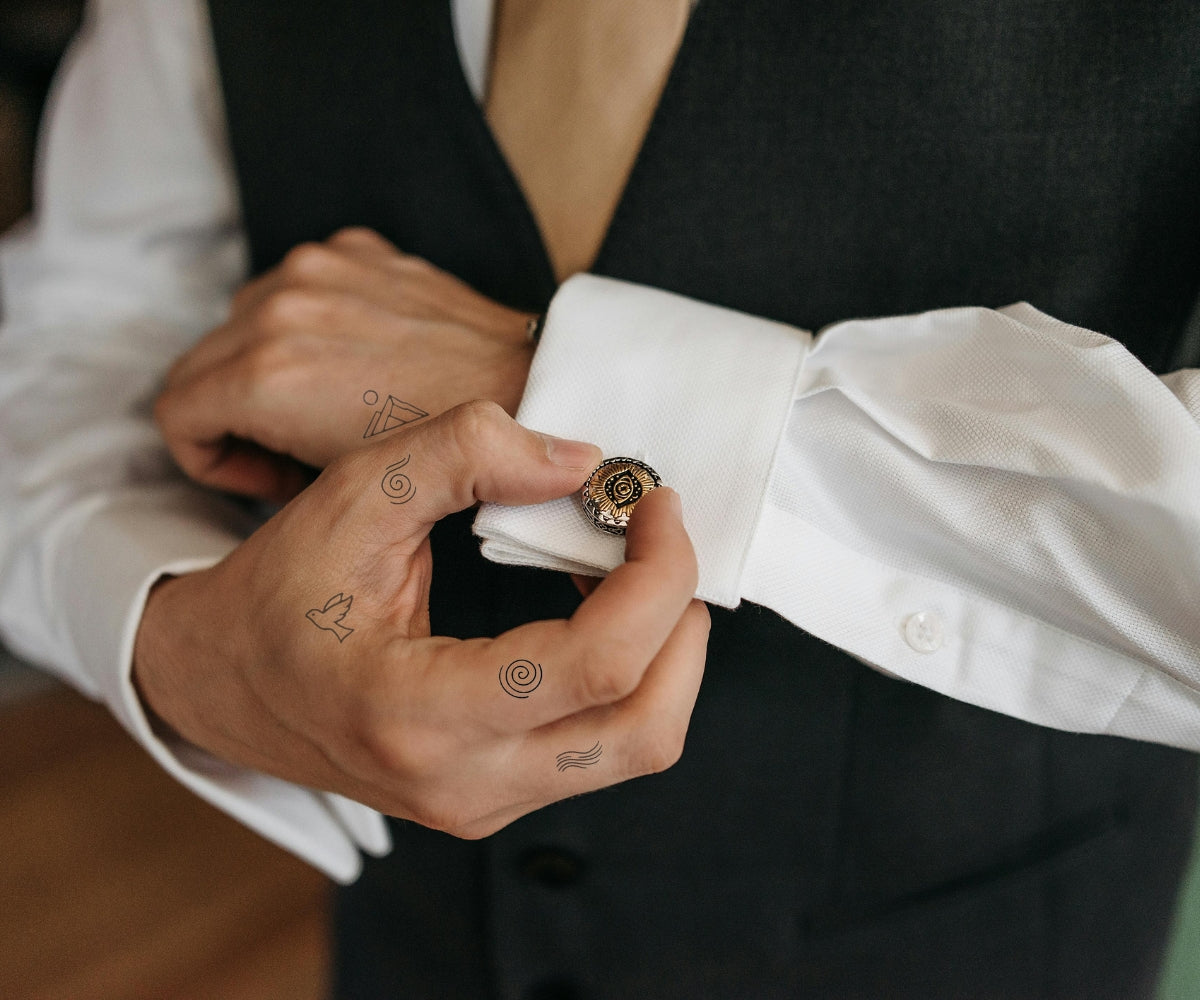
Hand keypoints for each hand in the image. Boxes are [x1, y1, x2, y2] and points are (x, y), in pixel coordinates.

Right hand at [134, 401, 708, 837]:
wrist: (219, 683)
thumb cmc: (278, 590)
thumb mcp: (352, 496)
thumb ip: (462, 454)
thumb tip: (582, 460)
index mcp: (418, 714)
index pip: (597, 664)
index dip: (657, 574)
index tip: (655, 503)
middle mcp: (463, 784)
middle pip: (647, 725)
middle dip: (680, 617)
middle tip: (658, 536)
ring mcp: (483, 804)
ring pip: (642, 744)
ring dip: (665, 650)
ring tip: (631, 569)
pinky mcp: (496, 797)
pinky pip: (606, 746)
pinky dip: (632, 675)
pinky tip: (596, 610)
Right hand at [155, 227, 535, 501]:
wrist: (523, 387)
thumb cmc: (441, 448)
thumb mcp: (337, 478)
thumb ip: (260, 456)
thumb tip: (243, 450)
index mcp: (265, 374)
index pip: (175, 411)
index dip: (210, 457)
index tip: (264, 475)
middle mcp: (277, 308)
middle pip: (199, 363)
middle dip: (231, 414)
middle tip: (292, 449)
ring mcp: (317, 268)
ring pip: (241, 320)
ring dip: (262, 362)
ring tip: (325, 402)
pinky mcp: (353, 248)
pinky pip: (295, 284)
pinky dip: (306, 319)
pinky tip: (356, 355)